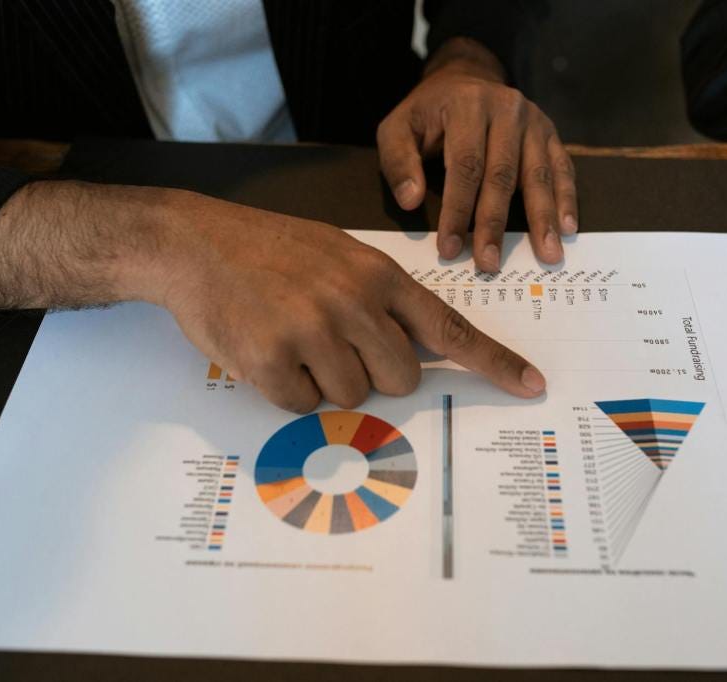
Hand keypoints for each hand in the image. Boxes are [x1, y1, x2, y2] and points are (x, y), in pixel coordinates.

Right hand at [155, 192, 546, 411]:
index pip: (449, 329)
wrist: (194, 243)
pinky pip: (302, 406)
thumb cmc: (268, 250)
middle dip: (373, 375)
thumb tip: (408, 353)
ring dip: (325, 382)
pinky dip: (286, 390)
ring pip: (351, 398)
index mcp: (377, 275)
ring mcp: (313, 331)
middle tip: (333, 345)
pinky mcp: (272, 361)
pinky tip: (265, 351)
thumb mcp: (337, 255)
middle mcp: (354, 302)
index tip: (531, 386)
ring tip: (291, 339)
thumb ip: (378, 299)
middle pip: (400, 379)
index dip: (494, 363)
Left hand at [377, 38, 577, 271]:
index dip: (457, 210)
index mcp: (467, 105)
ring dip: (542, 218)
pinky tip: (568, 228)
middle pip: (502, 175)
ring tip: (547, 254)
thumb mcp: (397, 128)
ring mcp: (534, 120)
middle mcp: (506, 108)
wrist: (464, 79)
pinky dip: (566, 199)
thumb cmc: (427, 114)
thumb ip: (398, 163)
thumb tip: (410, 201)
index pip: (464, 166)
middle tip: (490, 264)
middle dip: (494, 224)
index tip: (450, 248)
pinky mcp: (551, 132)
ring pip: (538, 174)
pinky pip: (562, 168)